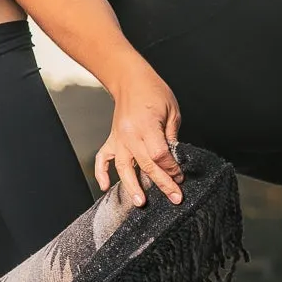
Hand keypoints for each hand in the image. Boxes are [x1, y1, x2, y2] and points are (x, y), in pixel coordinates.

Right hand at [93, 71, 183, 207]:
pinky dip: (101, 173)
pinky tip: (105, 186)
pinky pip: (103, 159)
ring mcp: (119, 138)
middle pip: (146, 165)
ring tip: (140, 201)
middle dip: (162, 183)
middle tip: (174, 197)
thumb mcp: (172, 111)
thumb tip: (174, 159)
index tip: (181, 176)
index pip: (160, 155)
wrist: (130, 79)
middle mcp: (130, 134)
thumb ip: (172, 137)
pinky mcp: (112, 139)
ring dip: (132, 186)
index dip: (172, 169)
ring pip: (124, 168)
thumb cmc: (153, 91)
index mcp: (147, 126)